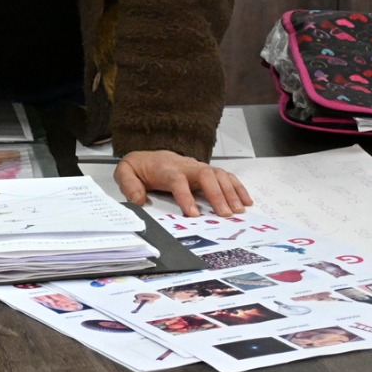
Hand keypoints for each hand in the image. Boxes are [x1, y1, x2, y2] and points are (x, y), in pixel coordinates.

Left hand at [114, 150, 251, 216]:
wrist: (148, 156)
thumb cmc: (140, 168)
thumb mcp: (125, 173)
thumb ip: (129, 185)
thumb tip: (138, 200)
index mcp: (166, 169)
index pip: (178, 181)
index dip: (186, 197)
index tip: (194, 214)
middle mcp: (186, 166)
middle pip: (204, 175)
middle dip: (216, 194)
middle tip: (225, 214)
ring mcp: (198, 167)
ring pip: (218, 174)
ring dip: (230, 192)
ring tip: (238, 211)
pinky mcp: (206, 170)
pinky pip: (226, 176)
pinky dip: (238, 187)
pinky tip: (246, 201)